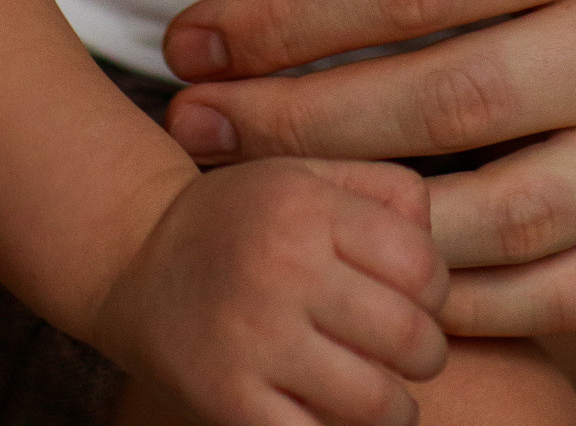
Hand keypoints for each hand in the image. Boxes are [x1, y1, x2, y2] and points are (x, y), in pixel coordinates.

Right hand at [97, 159, 448, 425]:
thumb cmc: (242, 217)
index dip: (434, 292)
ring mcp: (254, 339)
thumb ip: (383, 189)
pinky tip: (330, 414)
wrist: (135, 254)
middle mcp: (282, 268)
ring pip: (375, 402)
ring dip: (393, 408)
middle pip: (408, 337)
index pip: (422, 265)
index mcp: (307, 206)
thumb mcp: (307, 174)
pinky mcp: (229, 401)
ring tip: (378, 392)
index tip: (416, 299)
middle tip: (406, 353)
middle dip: (423, 355)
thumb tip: (440, 241)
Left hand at [160, 0, 575, 336]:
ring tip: (254, 192)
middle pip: (442, 103)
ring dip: (356, 218)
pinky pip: (567, 290)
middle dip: (292, 121)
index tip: (197, 27)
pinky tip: (374, 256)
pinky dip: (464, 295)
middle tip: (191, 117)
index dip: (289, 10)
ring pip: (499, 219)